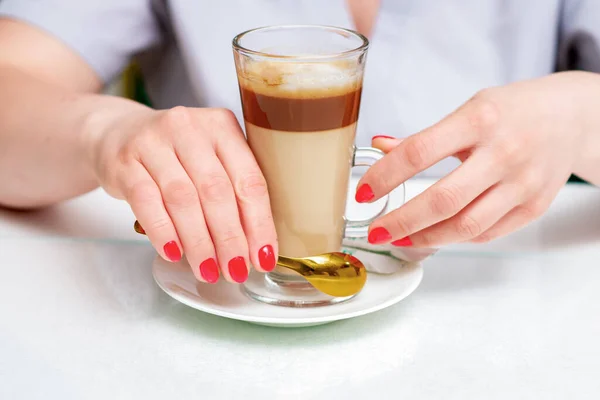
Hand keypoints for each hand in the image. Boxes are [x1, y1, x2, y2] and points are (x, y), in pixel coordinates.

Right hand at [86, 105, 276, 282]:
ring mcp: (153, 142)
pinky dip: (163, 232)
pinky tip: (175, 254)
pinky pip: (146, 201)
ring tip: (208, 270)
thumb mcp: (211, 157)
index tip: (264, 256)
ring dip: (198, 242)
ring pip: (182, 199)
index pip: (249, 179)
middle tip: (236, 270)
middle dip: (229, 238)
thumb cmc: (176, 154)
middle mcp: (189, 128)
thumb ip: (233, 189)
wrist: (117, 133)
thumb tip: (256, 247)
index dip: (259, 223)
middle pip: (216, 191)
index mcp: (222, 126)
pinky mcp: (124, 161)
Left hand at [357, 72, 591, 246]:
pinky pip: (487, 233)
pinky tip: (437, 233)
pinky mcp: (534, 206)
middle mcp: (503, 153)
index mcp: (479, 120)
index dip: (385, 176)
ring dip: (424, 238)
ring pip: (465, 226)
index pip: (420, 152)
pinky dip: (455, 237)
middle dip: (401, 222)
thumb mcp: (468, 110)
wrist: (573, 117)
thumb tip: (380, 147)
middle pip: (442, 200)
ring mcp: (522, 183)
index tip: (362, 193)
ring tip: (400, 238)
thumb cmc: (513, 111)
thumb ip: (425, 137)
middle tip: (376, 231)